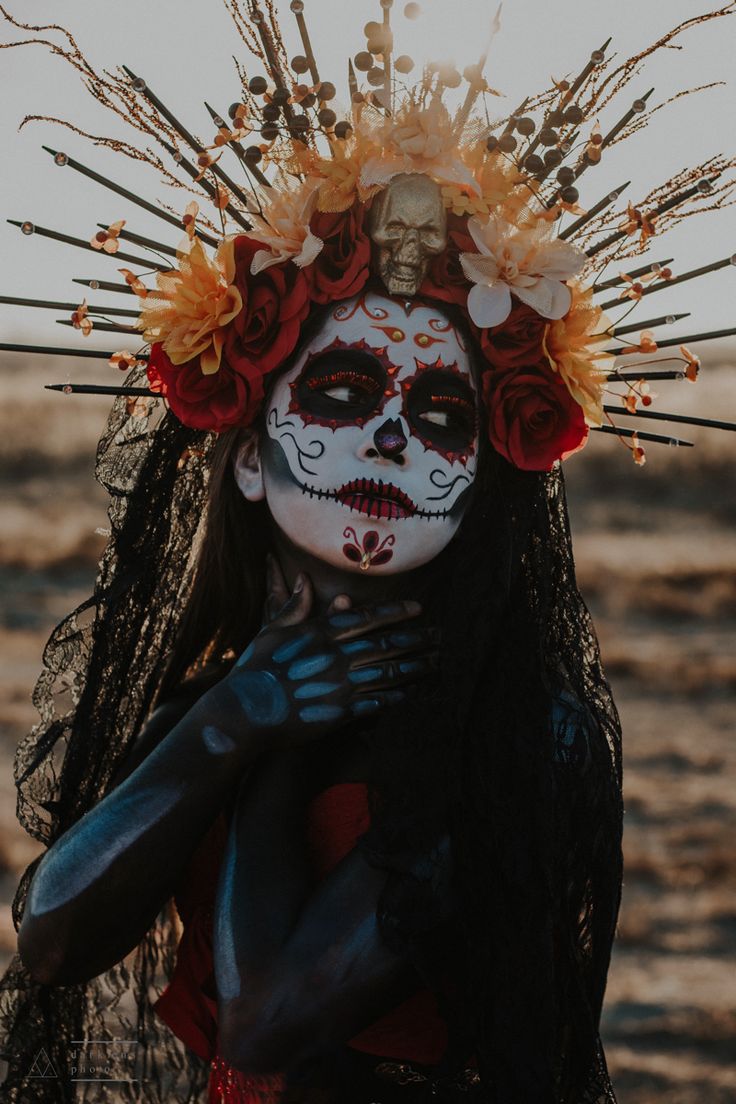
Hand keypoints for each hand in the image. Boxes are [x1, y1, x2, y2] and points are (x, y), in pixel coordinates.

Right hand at [220, 558, 437, 749]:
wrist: (245, 711)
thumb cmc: (254, 669)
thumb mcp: (271, 631)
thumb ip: (294, 607)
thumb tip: (303, 580)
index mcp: (322, 632)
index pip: (368, 617)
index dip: (396, 612)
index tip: (418, 608)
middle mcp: (337, 655)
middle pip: (387, 643)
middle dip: (417, 638)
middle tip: (440, 636)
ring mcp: (342, 684)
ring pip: (389, 672)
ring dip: (415, 666)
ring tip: (435, 663)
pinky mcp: (341, 711)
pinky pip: (377, 702)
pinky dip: (396, 697)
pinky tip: (411, 694)